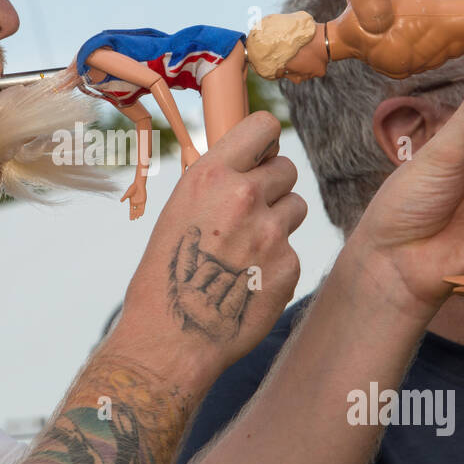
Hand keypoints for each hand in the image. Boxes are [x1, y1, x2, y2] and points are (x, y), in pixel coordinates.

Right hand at [115, 112, 306, 386]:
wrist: (171, 336)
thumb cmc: (167, 273)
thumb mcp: (179, 210)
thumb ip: (218, 183)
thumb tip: (253, 161)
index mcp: (211, 175)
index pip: (265, 127)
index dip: (266, 143)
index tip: (259, 157)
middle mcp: (243, 196)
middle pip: (287, 169)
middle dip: (273, 187)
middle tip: (248, 215)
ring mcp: (271, 232)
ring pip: (296, 207)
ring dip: (279, 222)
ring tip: (245, 250)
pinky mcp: (289, 266)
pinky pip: (293, 249)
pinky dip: (276, 262)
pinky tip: (247, 280)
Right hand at [121, 178, 147, 219]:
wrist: (138, 184)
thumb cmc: (132, 188)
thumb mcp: (127, 194)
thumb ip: (124, 198)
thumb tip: (120, 201)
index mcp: (132, 202)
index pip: (131, 210)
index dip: (131, 214)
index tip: (130, 218)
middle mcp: (136, 203)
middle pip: (135, 211)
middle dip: (134, 215)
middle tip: (133, 220)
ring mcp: (140, 202)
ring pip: (139, 210)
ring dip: (137, 214)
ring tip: (136, 218)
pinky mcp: (143, 201)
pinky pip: (143, 207)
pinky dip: (142, 211)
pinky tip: (141, 215)